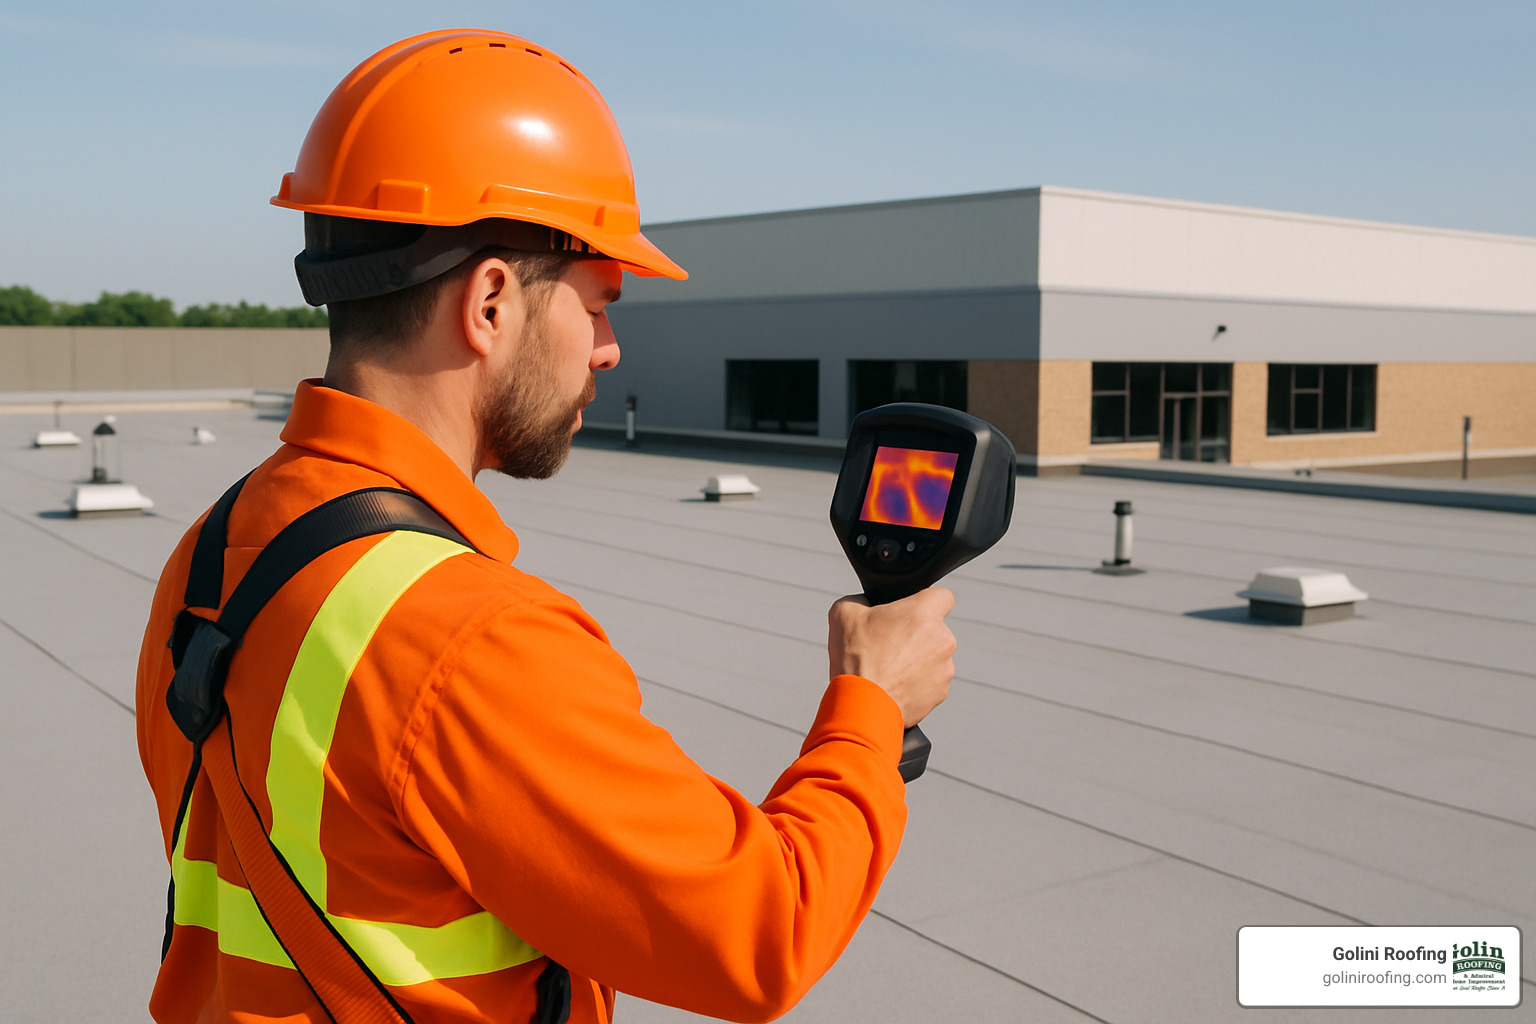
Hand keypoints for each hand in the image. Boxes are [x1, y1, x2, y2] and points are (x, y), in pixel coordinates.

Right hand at [827, 588, 954, 727]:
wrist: (862, 707)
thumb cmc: (855, 659)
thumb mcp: (843, 614)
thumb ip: (860, 599)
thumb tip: (864, 603)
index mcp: (923, 614)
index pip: (944, 596)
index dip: (927, 601)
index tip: (912, 611)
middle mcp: (942, 639)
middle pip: (936, 629)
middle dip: (917, 635)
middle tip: (889, 644)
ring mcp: (944, 669)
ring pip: (934, 657)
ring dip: (917, 660)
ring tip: (889, 669)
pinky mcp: (940, 693)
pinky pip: (931, 681)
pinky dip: (917, 683)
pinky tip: (894, 686)